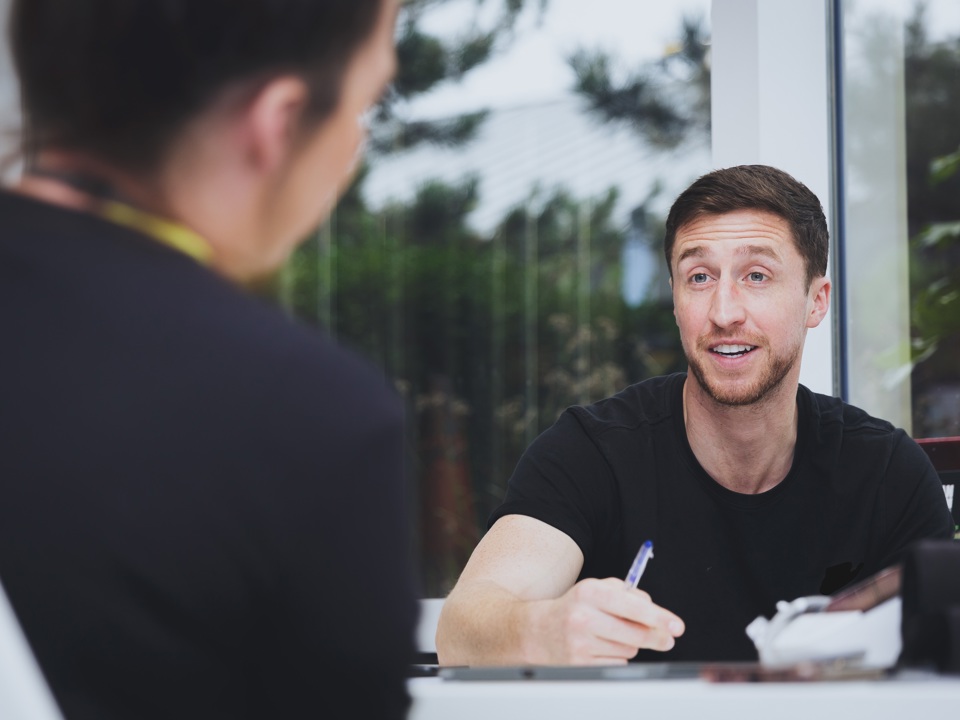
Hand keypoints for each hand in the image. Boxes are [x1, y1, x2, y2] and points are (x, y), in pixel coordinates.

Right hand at [523, 577, 684, 664]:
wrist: (537, 631)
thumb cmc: (573, 607)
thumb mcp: (595, 588)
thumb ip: (626, 592)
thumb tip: (654, 610)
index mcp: (589, 593)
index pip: (633, 606)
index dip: (659, 617)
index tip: (676, 626)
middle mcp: (583, 617)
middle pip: (636, 634)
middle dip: (656, 636)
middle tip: (666, 638)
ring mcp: (580, 643)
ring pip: (629, 650)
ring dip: (630, 644)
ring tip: (611, 635)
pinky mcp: (580, 664)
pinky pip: (617, 663)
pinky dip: (616, 657)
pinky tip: (600, 648)